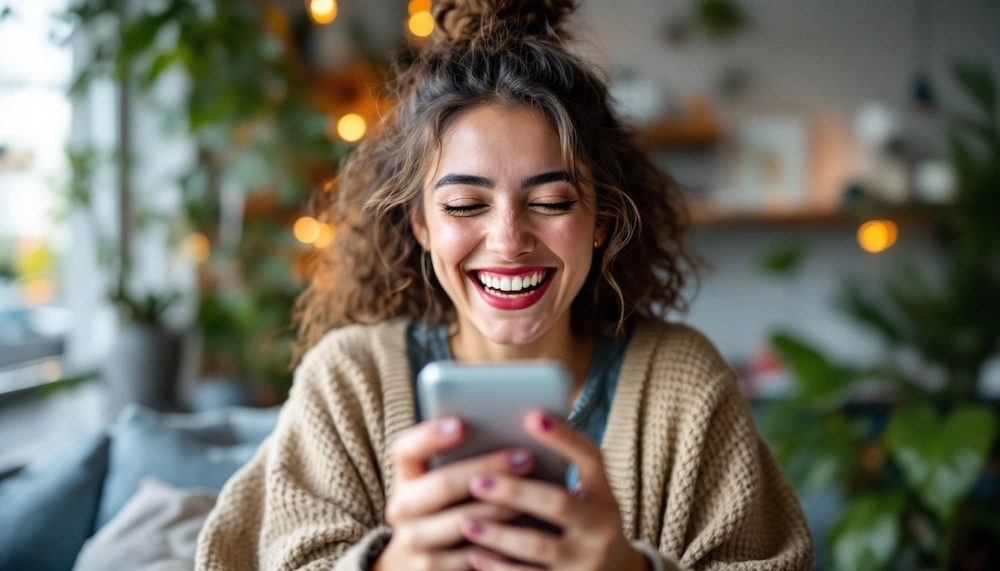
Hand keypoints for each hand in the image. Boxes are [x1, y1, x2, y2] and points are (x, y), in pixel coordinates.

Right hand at [374, 417, 534, 570]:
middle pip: (442, 483)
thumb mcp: (441, 480)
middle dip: (488, 468)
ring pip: (464, 520)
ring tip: (534, 494)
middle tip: (525, 457)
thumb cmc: (443, 506)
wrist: (414, 561)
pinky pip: (473, 556)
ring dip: (501, 508)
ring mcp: (413, 541)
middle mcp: (401, 508)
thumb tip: (507, 430)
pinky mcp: (431, 570)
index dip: (430, 436)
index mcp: (405, 476)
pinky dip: (502, 543)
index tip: (462, 424)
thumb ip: (463, 456)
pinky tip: (527, 531)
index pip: (406, 448)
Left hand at [459, 411, 648, 570]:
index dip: (563, 436)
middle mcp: (602, 526)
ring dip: (497, 533)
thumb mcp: (587, 497)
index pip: (590, 457)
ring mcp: (588, 561)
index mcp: (604, 494)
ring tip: (466, 522)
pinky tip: (475, 556)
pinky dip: (498, 568)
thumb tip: (507, 440)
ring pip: (538, 546)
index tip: (532, 416)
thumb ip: (557, 474)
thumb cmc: (585, 525)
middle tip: (476, 480)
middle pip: (558, 502)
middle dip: (514, 490)